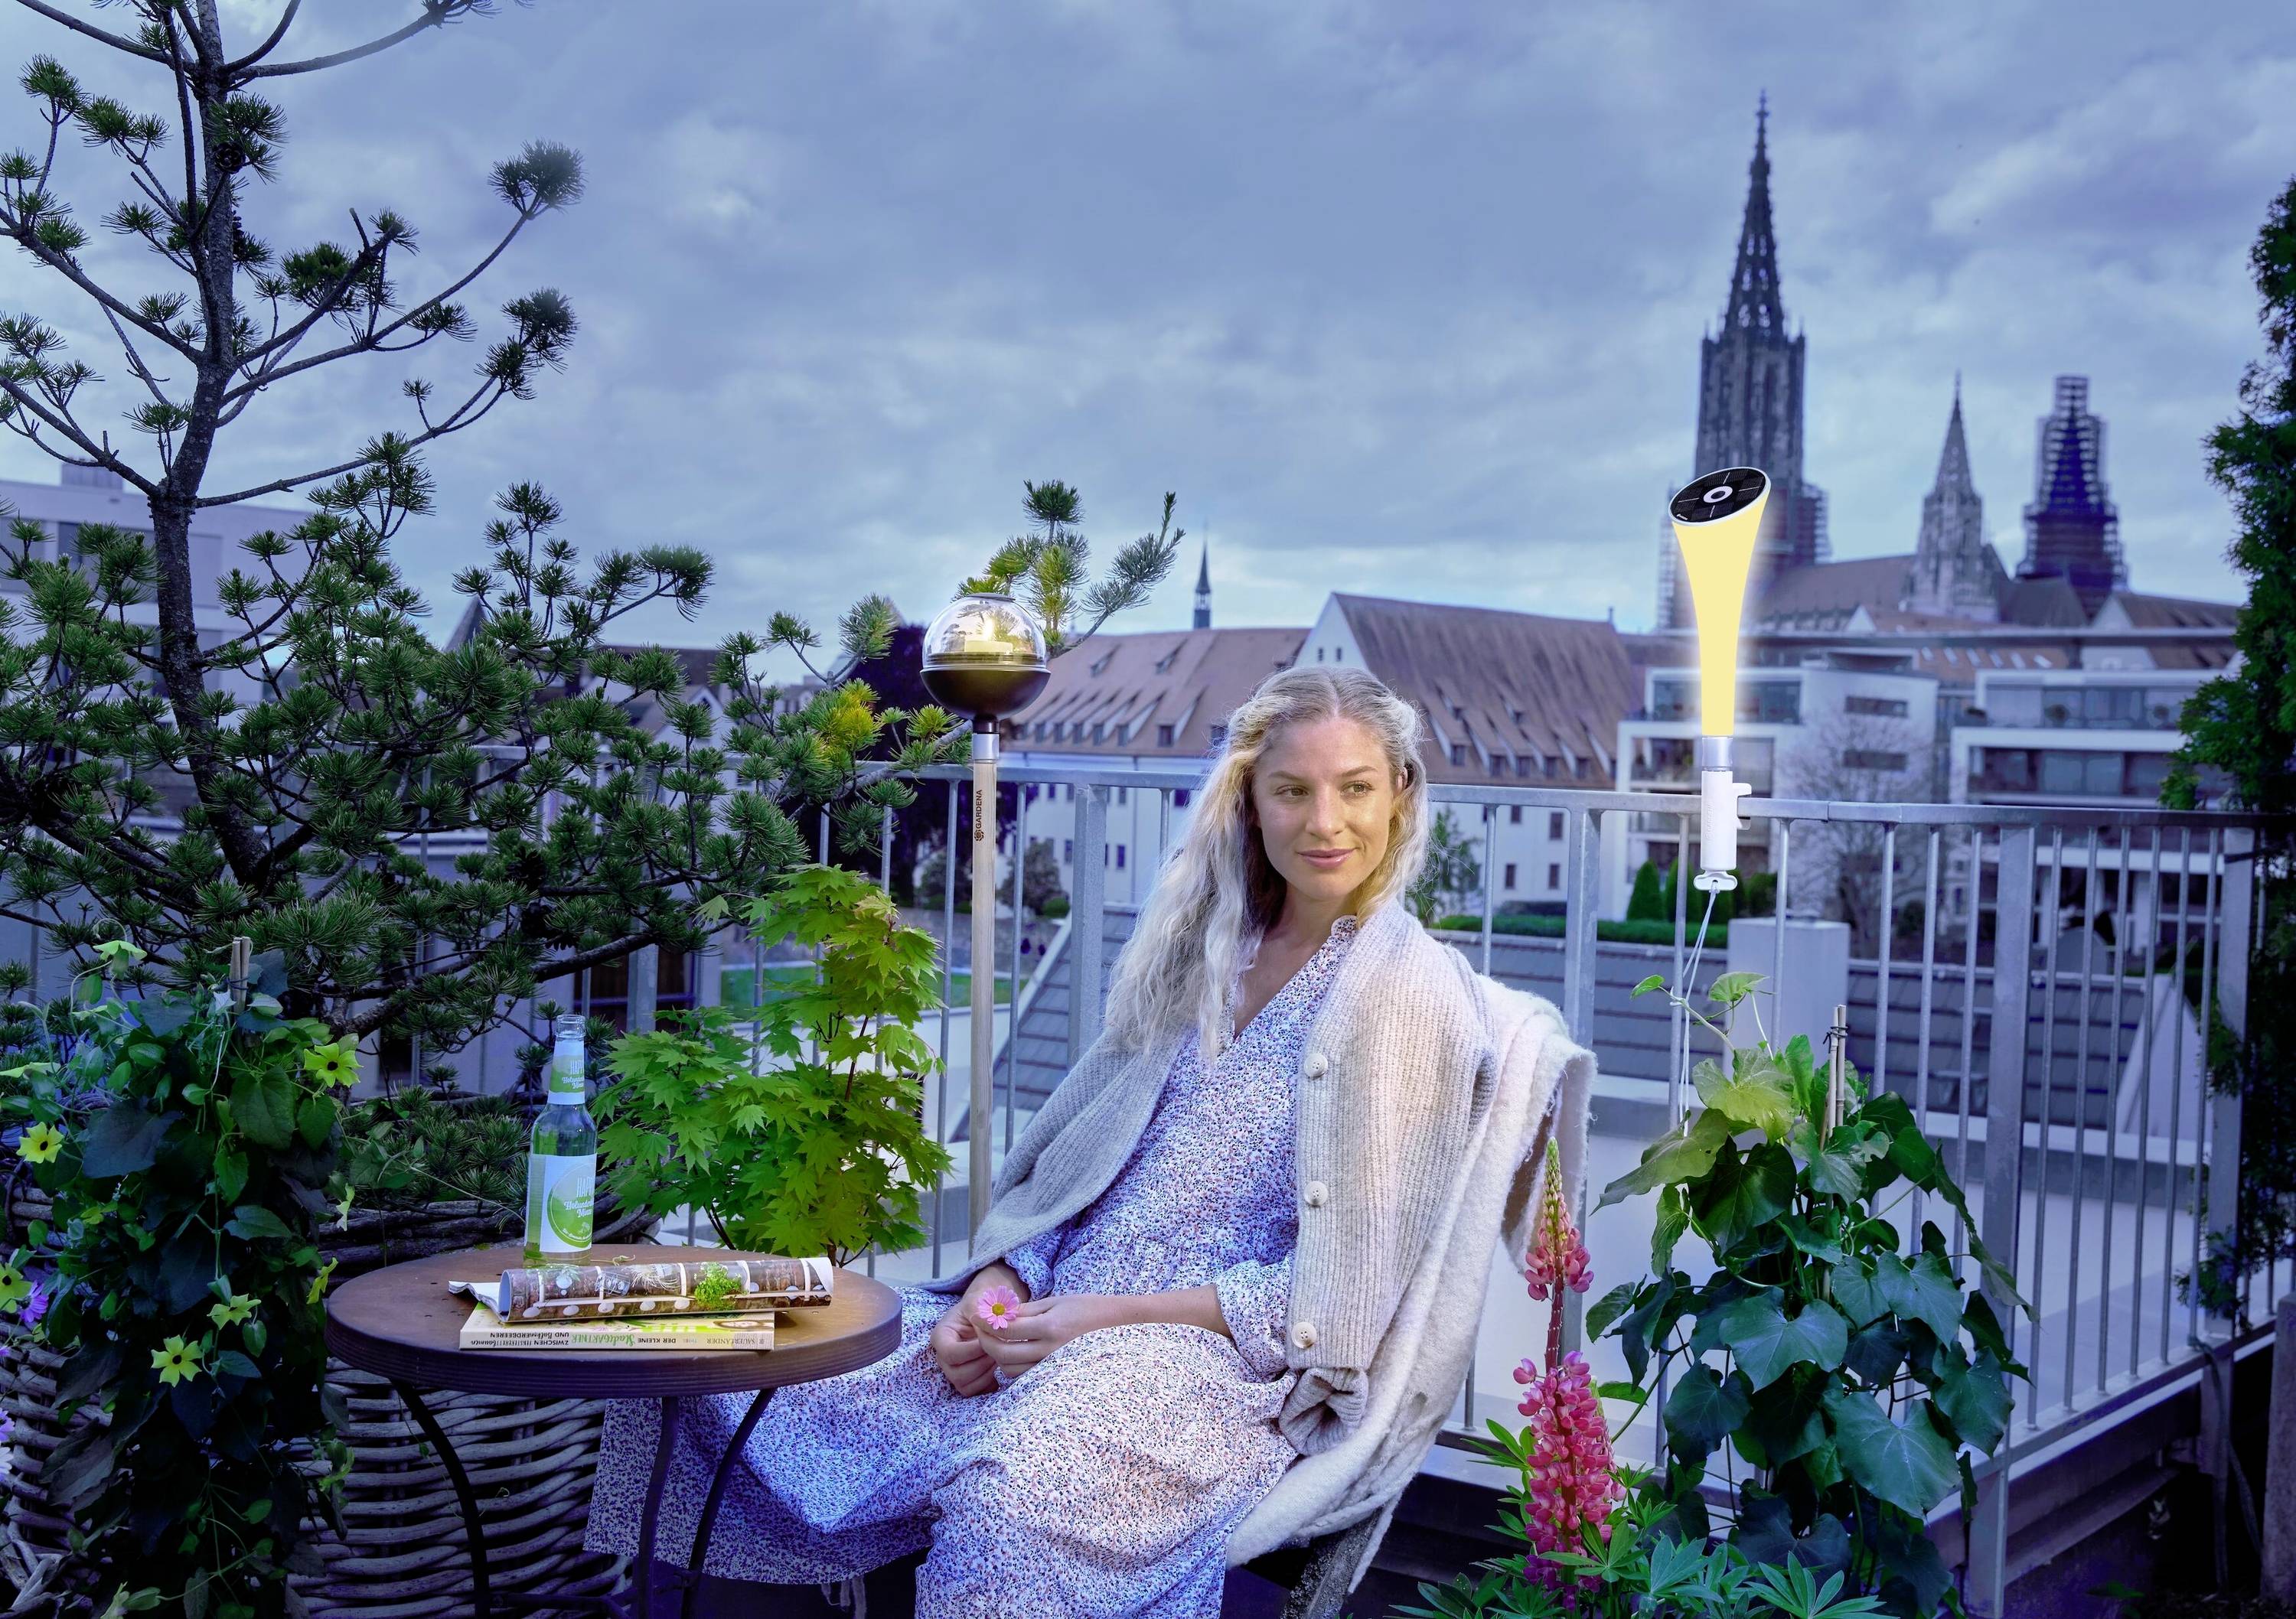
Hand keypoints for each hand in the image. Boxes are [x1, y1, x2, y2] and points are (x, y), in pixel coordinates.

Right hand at [929, 1264, 1029, 1397]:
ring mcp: (954, 1370)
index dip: (972, 1351)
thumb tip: (986, 1331)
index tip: (988, 1341)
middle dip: (981, 1363)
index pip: (950, 1353)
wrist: (990, 1312)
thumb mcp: (979, 1303)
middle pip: (956, 1374)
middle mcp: (943, 1357)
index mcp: (941, 1336)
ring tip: (998, 1356)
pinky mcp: (967, 1379)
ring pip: (965, 1386)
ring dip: (986, 1374)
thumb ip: (979, 1314)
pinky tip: (998, 1368)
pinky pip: (975, 1392)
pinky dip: (989, 1383)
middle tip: (997, 1350)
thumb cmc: (983, 1305)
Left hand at [973, 1293, 1118, 1377]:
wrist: (1116, 1325)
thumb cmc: (1085, 1307)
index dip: (985, 1321)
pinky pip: (1024, 1375)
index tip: (974, 1313)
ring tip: (996, 1338)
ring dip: (997, 1355)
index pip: (1005, 1329)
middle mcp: (1050, 1350)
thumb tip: (996, 1314)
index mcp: (1049, 1327)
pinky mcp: (1054, 1374)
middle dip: (985, 1340)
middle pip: (1002, 1353)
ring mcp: (1053, 1366)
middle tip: (979, 1327)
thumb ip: (1025, 1311)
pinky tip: (1012, 1350)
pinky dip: (1012, 1365)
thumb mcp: (1055, 1301)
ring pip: (1010, 1369)